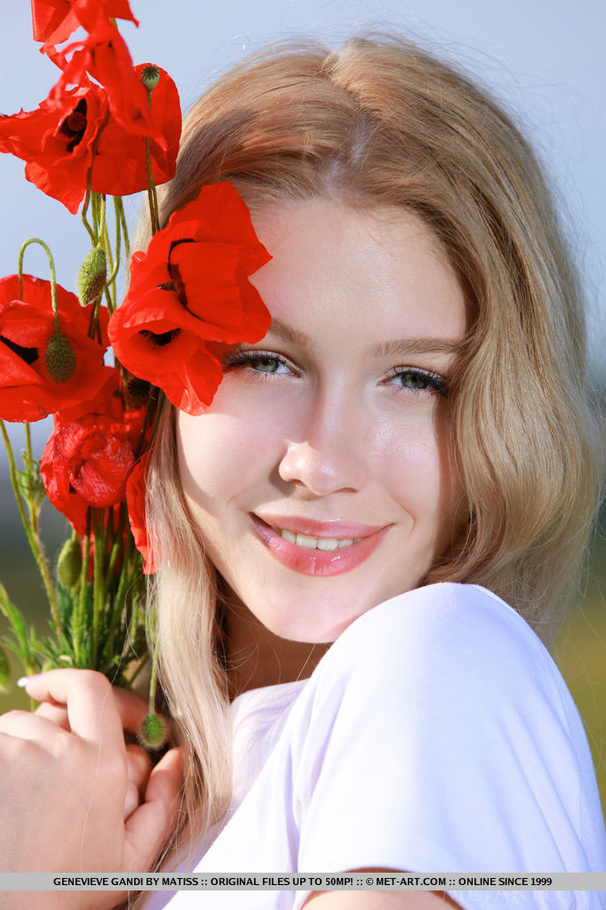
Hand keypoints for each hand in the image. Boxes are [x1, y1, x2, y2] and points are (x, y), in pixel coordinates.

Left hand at [0, 669, 181, 909]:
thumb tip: (175, 757)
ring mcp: (14, 756)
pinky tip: (11, 798)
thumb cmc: (66, 890)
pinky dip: (4, 759)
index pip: (91, 688)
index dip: (74, 679)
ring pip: (18, 727)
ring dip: (25, 746)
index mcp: (100, 766)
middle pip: (52, 709)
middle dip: (55, 728)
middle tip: (56, 766)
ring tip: (29, 794)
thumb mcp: (131, 859)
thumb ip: (164, 802)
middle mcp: (57, 751)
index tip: (62, 688)